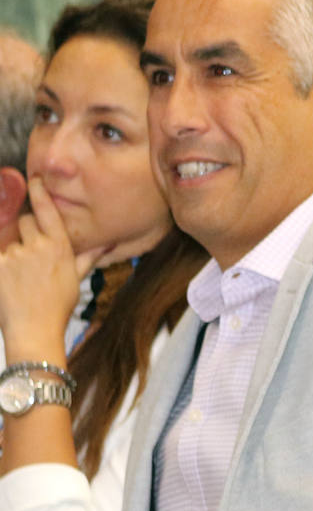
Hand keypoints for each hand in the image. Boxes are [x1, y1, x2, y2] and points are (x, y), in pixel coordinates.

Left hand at [0, 177, 102, 349]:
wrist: (34, 330)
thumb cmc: (57, 308)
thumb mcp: (76, 280)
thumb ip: (87, 258)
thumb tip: (104, 245)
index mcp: (60, 247)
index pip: (47, 209)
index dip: (39, 191)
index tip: (34, 180)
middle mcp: (38, 246)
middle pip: (25, 222)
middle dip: (25, 233)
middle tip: (29, 257)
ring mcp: (15, 254)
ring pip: (9, 242)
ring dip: (12, 255)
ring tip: (19, 280)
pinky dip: (2, 266)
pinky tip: (9, 282)